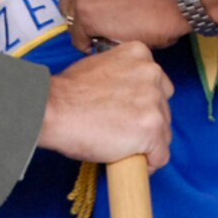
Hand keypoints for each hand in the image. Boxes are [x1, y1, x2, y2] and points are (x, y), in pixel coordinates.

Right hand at [37, 40, 173, 170]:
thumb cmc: (67, 93)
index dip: (143, 104)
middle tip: (123, 132)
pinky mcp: (152, 130)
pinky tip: (130, 162)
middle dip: (147, 123)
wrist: (54, 109)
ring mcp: (154, 102)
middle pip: (163, 109)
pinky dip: (148, 163)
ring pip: (164, 133)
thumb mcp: (100, 66)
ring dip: (147, 143)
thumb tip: (127, 97)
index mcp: (140, 54)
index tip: (130, 114)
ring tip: (122, 147)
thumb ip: (122, 76)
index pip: (157, 84)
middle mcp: (152, 74)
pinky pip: (161, 156)